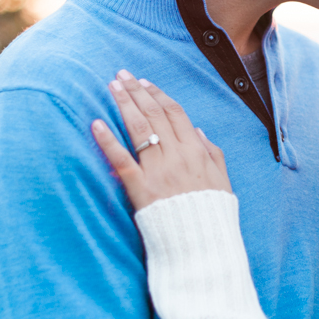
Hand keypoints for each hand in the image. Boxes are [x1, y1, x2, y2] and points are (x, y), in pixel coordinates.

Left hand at [91, 70, 231, 210]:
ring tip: (111, 86)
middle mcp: (177, 156)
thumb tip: (197, 131)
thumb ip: (211, 153)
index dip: (158, 95)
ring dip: (123, 104)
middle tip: (121, 74)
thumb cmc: (212, 214)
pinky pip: (121, 160)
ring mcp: (157, 171)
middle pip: (154, 115)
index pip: (175, 114)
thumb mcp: (222, 180)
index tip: (145, 82)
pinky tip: (96, 123)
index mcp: (196, 152)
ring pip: (138, 129)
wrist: (201, 244)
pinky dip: (108, 140)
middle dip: (137, 91)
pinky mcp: (140, 188)